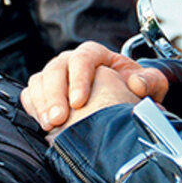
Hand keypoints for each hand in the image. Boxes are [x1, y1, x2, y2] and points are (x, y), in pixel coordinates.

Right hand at [21, 41, 168, 130]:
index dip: (78, 79)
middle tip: (58, 120)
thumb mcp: (150, 84)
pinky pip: (31, 95)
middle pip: (55, 69)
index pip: (82, 58)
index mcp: (96, 55)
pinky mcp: (45, 93)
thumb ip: (149, 81)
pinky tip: (42, 126)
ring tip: (49, 127)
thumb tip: (136, 83)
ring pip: (40, 81)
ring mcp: (57, 77)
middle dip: (54, 95)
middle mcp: (72, 62)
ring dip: (41, 104)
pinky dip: (33, 109)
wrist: (123, 103)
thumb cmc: (135, 90)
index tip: (79, 102)